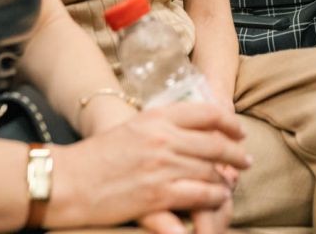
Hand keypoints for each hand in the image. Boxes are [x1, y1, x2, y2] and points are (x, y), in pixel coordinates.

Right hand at [46, 102, 249, 228]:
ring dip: (225, 180)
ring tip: (230, 184)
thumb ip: (162, 125)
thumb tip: (190, 130)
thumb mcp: (134, 127)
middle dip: (236, 154)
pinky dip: (212, 199)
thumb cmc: (97, 155)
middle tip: (246, 160)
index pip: (207, 113)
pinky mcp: (157, 196)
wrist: (69, 181)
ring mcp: (162, 167)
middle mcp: (164, 139)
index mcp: (158, 117)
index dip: (229, 123)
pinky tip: (216, 200)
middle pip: (215, 144)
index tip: (239, 131)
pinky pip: (199, 196)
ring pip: (211, 171)